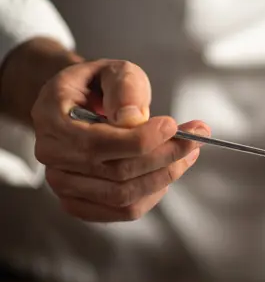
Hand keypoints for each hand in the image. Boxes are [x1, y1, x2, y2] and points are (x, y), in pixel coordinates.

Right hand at [31, 59, 208, 221]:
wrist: (81, 104)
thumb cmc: (100, 86)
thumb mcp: (115, 71)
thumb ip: (125, 88)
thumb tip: (134, 119)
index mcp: (52, 118)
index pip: (101, 143)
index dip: (144, 138)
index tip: (175, 125)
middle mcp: (51, 154)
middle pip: (118, 172)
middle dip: (166, 156)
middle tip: (196, 139)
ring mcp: (62, 183)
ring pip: (124, 194)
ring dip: (165, 176)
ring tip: (188, 154)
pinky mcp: (80, 203)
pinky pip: (124, 210)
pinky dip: (153, 194)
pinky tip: (167, 172)